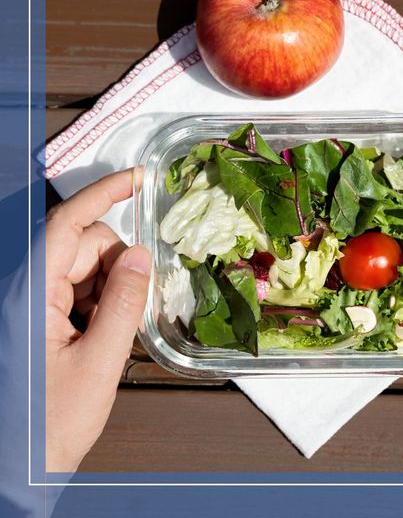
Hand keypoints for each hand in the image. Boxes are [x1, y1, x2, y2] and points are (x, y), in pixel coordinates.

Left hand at [45, 169, 150, 471]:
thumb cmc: (48, 425)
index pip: (67, 224)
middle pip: (83, 246)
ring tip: (106, 334)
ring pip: (82, 266)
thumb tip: (141, 256)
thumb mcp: (97, 364)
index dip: (102, 194)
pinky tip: (97, 334)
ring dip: (106, 288)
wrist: (17, 468)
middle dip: (115, 265)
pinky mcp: (35, 314)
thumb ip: (123, 305)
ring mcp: (29, 301)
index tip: (136, 178)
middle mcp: (25, 288)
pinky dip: (96, 301)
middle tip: (128, 308)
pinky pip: (75, 287)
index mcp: (30, 294)